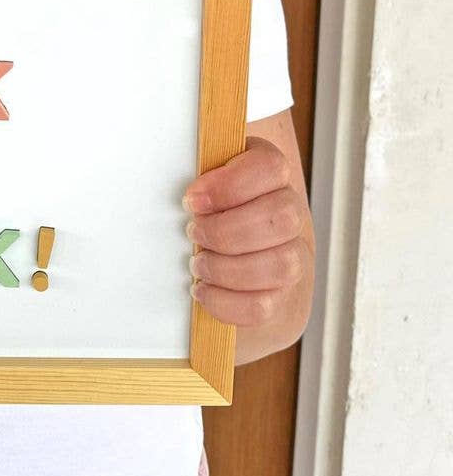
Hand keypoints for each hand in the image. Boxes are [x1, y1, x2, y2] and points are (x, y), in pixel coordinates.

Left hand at [182, 136, 310, 327]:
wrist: (237, 256)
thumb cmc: (212, 210)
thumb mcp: (206, 182)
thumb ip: (198, 175)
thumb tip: (181, 188)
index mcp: (270, 175)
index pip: (270, 167)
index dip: (230, 185)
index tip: (192, 201)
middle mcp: (290, 213)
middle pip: (283, 218)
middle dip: (227, 231)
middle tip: (192, 233)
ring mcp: (294, 257)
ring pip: (282, 265)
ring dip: (227, 268)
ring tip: (198, 264)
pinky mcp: (283, 297)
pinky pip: (264, 307)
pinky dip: (225, 302)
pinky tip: (203, 290)